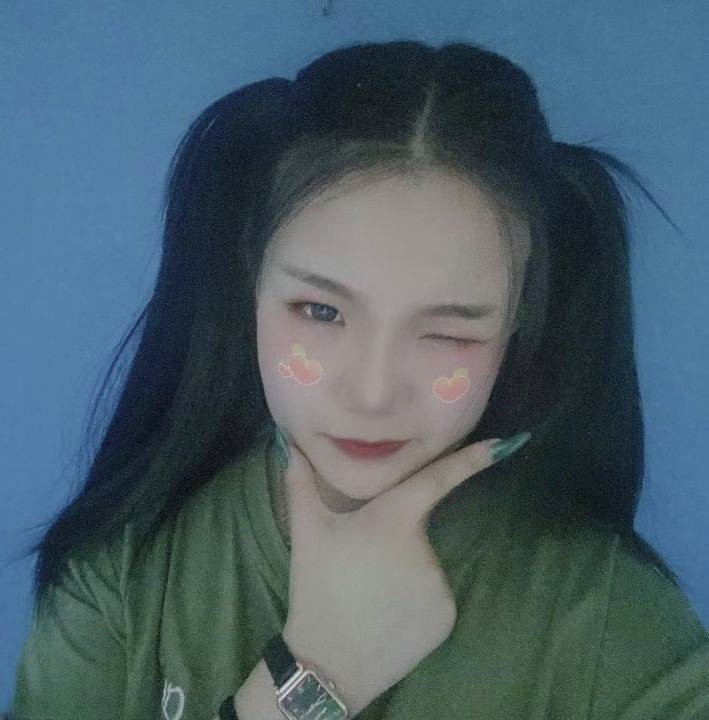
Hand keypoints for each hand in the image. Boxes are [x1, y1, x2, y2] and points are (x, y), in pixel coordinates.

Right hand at [280, 435, 505, 715]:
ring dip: (404, 571)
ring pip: (425, 564)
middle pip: (416, 530)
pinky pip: (434, 595)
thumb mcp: (307, 533)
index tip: (505, 444)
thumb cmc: (317, 587)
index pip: (437, 480)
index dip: (471, 459)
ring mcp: (439, 584)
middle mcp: (425, 548)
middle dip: (394, 540)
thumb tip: (291, 446)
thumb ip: (300, 483)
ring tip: (371, 593)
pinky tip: (389, 614)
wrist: (328, 663)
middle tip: (361, 565)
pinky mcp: (446, 615)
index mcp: (393, 519)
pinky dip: (416, 599)